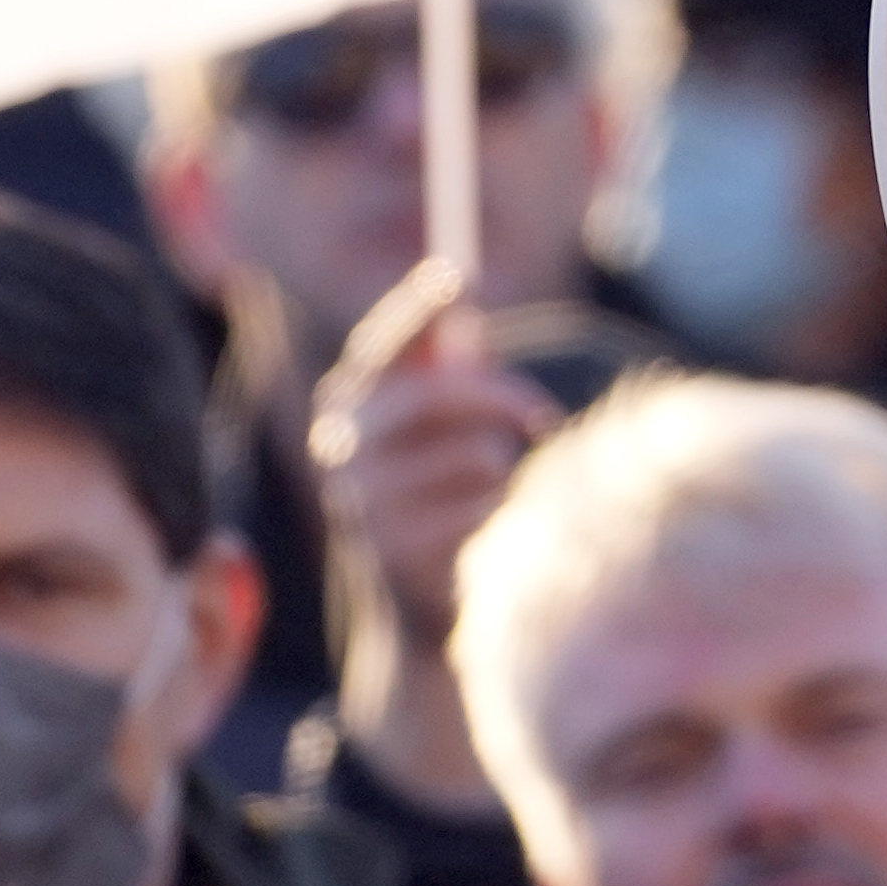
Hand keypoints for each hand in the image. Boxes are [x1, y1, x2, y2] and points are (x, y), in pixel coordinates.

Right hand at [311, 299, 556, 645]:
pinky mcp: (395, 554)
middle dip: (505, 398)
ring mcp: (362, 503)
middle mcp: (339, 448)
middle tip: (547, 417)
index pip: (382, 344)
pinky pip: (485, 512)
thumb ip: (452, 368)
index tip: (459, 273)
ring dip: (505, 473)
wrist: (417, 611)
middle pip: (438, 395)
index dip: (417, 308)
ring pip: (476, 457)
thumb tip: (469, 294)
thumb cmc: (441, 498)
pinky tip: (482, 539)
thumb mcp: (443, 429)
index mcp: (348, 405)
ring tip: (492, 496)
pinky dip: (500, 520)